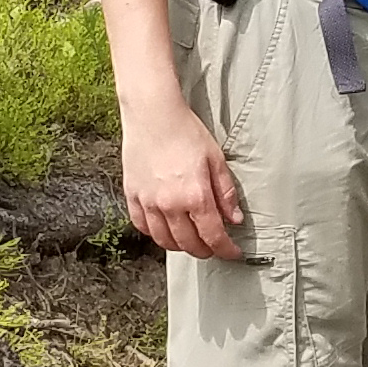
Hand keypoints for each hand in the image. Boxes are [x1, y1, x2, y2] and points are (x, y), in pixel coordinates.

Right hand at [120, 94, 246, 259]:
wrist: (153, 113)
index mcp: (195, 196)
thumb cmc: (185, 131)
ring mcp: (148, 202)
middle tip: (213, 247)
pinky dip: (155, 234)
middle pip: (189, 244)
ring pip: (164, 241)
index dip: (226, 250)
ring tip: (191, 241)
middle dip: (205, 250)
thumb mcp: (215, 159)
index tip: (233, 253)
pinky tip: (165, 229)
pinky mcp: (132, 195)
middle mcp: (170, 205)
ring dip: (181, 247)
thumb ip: (225, 193)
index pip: (213, 236)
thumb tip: (235, 218)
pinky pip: (142, 226)